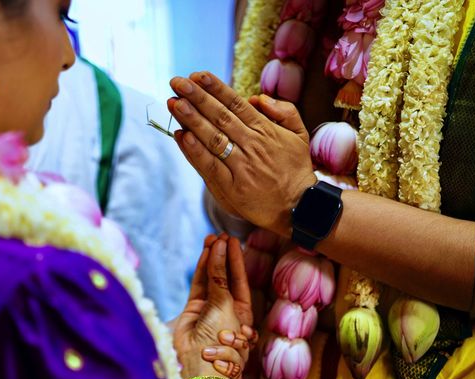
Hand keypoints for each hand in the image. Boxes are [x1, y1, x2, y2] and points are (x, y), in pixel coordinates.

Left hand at [167, 71, 316, 236]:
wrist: (300, 208)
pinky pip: (210, 166)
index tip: (197, 75)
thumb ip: (283, 112)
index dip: (215, 88)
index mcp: (265, 130)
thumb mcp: (299, 135)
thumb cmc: (295, 170)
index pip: (236, 103)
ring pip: (213, 138)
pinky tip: (182, 136)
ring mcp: (241, 166)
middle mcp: (252, 145)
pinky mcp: (233, 188)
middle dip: (196, 97)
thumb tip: (257, 98)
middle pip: (220, 116)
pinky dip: (195, 151)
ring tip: (174, 103)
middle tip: (177, 82)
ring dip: (191, 119)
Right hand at [173, 234, 251, 378]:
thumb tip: (218, 250)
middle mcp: (227, 310)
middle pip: (225, 278)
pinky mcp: (192, 312)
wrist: (201, 370)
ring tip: (211, 239)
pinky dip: (201, 269)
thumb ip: (219, 278)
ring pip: (210, 280)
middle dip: (223, 257)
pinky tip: (204, 254)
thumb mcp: (225, 307)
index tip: (232, 240)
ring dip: (211, 259)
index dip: (236, 259)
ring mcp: (208, 311)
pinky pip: (198, 286)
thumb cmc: (222, 343)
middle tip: (220, 235)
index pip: (240, 280)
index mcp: (244, 313)